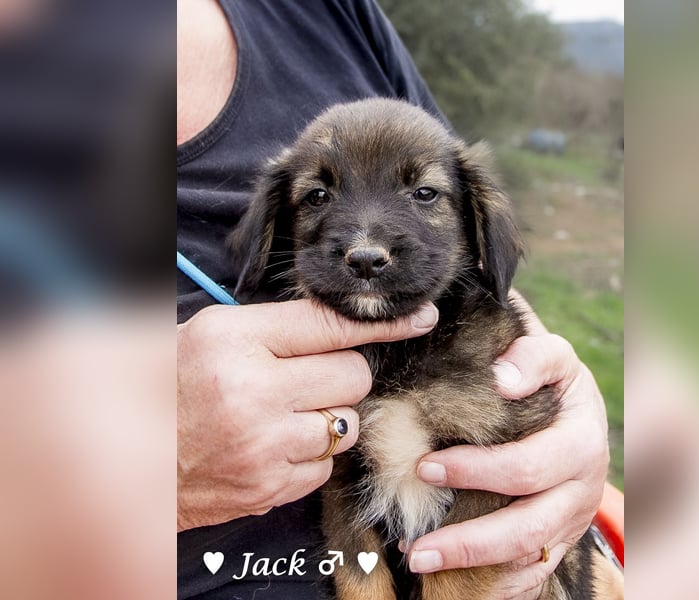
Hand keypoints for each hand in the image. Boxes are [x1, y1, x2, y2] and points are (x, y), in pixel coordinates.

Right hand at [177, 299, 437, 530]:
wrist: (125, 459)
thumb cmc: (168, 386)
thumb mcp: (210, 335)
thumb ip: (275, 328)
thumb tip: (342, 323)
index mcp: (234, 341)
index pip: (330, 324)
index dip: (382, 321)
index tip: (420, 317)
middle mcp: (253, 392)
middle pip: (353, 376)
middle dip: (341, 374)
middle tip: (307, 376)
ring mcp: (264, 446)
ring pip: (347, 424)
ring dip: (327, 417)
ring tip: (285, 413)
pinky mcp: (269, 487)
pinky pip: (326, 465)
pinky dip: (311, 454)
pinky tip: (276, 444)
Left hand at [408, 302, 608, 598]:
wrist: (583, 415)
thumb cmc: (555, 382)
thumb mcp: (555, 359)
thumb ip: (533, 356)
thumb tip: (501, 378)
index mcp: (580, 443)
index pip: (526, 466)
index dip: (475, 471)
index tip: (425, 467)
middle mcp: (581, 489)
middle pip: (527, 527)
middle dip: (468, 539)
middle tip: (414, 540)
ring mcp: (571, 520)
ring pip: (526, 558)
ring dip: (470, 565)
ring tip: (417, 560)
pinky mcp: (559, 540)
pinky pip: (529, 573)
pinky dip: (486, 576)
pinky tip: (444, 569)